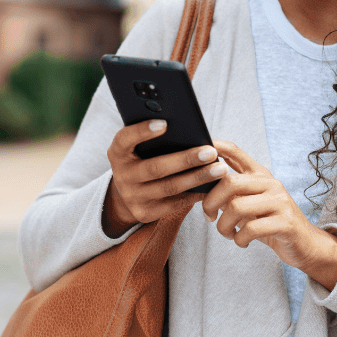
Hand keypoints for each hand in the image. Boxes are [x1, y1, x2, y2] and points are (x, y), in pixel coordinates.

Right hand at [102, 119, 228, 237]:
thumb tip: (188, 128)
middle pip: (156, 168)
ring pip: (169, 188)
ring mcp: (132, 197)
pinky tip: (210, 186)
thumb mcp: (138, 147)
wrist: (127, 193)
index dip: (142, 131)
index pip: (125, 139)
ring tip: (219, 169)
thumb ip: (153, 137)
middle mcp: (122, 176)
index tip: (165, 123)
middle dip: (186, 160)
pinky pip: (173, 204)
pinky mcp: (144, 213)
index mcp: (117, 152)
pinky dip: (194, 195)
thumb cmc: (141, 159)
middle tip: (210, 152)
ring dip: (197, 178)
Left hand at [202, 140, 336, 289]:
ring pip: (236, 207)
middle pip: (229, 182)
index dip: (215, 146)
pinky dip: (239, 239)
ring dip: (223, 226)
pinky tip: (241, 241)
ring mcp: (280, 202)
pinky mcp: (285, 223)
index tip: (198, 148)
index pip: (235, 151)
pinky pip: (250, 229)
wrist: (304, 244)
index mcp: (260, 175)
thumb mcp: (250, 203)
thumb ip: (231, 192)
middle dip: (210, 202)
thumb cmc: (269, 222)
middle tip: (209, 217)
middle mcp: (270, 183)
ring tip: (227, 233)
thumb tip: (200, 183)